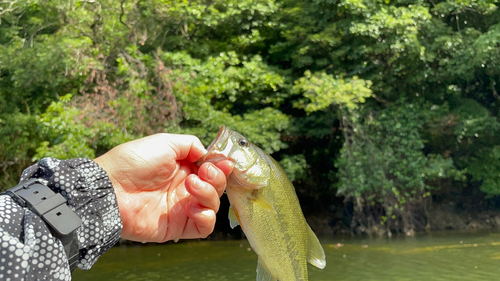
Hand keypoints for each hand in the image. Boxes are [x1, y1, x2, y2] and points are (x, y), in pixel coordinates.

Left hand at [94, 133, 232, 242]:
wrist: (111, 188)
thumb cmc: (134, 161)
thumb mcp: (165, 143)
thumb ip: (191, 145)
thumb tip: (209, 155)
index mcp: (183, 169)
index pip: (213, 170)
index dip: (221, 167)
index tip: (223, 162)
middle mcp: (185, 188)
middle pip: (217, 187)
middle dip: (217, 178)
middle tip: (203, 172)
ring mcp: (182, 208)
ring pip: (214, 205)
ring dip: (209, 193)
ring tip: (190, 185)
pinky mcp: (178, 226)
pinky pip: (204, 227)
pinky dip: (206, 217)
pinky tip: (191, 206)